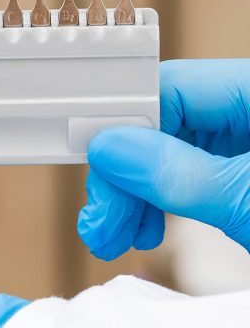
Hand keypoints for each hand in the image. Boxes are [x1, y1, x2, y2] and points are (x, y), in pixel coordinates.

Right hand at [78, 59, 249, 259]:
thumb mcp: (247, 199)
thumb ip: (179, 173)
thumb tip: (108, 147)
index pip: (170, 89)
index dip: (123, 126)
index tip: (92, 166)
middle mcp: (247, 108)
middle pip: (163, 125)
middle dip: (124, 177)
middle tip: (100, 221)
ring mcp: (246, 144)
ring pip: (170, 155)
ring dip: (133, 198)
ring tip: (113, 238)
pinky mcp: (243, 174)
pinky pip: (191, 177)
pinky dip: (162, 205)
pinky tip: (144, 229)